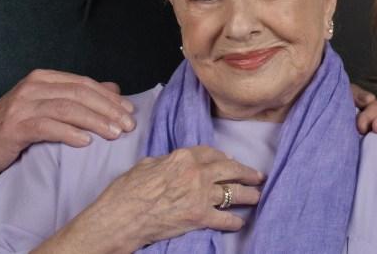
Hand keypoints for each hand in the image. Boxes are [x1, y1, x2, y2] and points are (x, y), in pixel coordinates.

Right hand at [0, 69, 136, 173]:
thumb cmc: (16, 124)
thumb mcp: (47, 105)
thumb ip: (77, 96)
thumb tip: (114, 89)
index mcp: (44, 78)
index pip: (84, 83)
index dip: (109, 97)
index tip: (130, 111)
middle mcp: (34, 87)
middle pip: (79, 94)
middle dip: (108, 109)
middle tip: (127, 125)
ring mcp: (23, 105)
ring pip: (67, 109)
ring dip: (95, 121)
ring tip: (114, 134)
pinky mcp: (15, 126)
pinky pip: (48, 127)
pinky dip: (69, 133)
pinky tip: (85, 142)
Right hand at [46, 146, 263, 252]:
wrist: (120, 218)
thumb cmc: (126, 192)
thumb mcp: (146, 165)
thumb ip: (166, 161)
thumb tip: (173, 162)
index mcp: (182, 156)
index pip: (211, 152)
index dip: (223, 157)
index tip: (231, 160)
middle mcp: (196, 172)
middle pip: (229, 169)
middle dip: (246, 172)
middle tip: (257, 176)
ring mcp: (200, 194)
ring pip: (232, 193)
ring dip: (247, 195)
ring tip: (256, 196)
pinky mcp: (199, 216)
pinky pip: (224, 218)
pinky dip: (234, 222)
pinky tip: (239, 223)